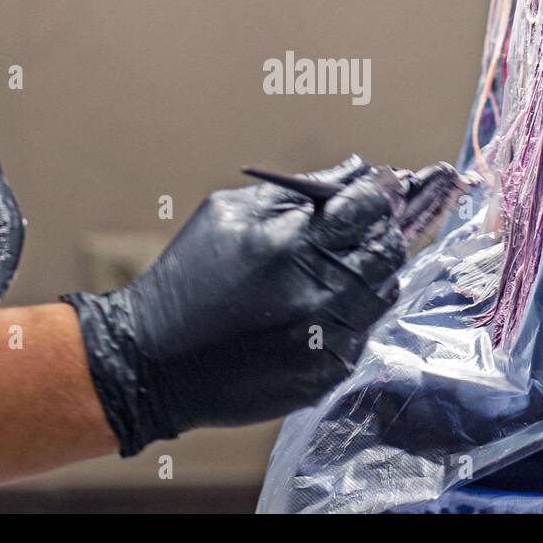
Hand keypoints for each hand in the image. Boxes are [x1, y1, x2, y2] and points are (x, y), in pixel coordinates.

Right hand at [63, 156, 408, 455]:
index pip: (370, 207)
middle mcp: (318, 293)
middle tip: (360, 228)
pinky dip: (350, 315)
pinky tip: (315, 309)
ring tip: (331, 270)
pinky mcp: (325, 373)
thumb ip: (298, 190)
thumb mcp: (230, 212)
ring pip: (383, 292)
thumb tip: (357, 168)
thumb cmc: (190, 275)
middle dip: (380, 231)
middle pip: (387, 250)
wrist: (155, 359)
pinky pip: (363, 333)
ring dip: (367, 274)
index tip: (386, 185)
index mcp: (294, 243)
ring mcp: (326, 338)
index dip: (382, 192)